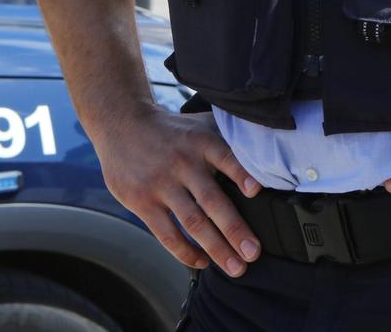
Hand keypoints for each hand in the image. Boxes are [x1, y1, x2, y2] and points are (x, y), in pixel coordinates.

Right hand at [89, 105, 262, 276]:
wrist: (122, 124)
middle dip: (234, 230)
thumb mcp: (201, 124)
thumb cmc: (173, 130)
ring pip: (192, 222)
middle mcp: (183, 163)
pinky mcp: (142, 202)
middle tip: (253, 253)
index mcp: (202, 142)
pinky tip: (202, 262)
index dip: (242, 173)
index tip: (257, 191)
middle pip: (212, 201)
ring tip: (235, 267)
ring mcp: (161, 184)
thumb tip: (268, 150)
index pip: (226, 157)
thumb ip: (229, 137)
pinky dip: (185, 251)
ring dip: (215, 248)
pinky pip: (167, 233)